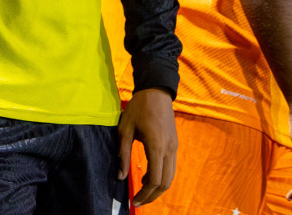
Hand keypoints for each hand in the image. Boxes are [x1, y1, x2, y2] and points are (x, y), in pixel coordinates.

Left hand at [120, 87, 176, 205]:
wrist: (157, 92)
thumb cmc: (138, 108)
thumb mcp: (125, 129)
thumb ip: (122, 153)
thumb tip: (120, 176)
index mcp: (156, 146)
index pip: (154, 179)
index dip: (144, 193)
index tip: (134, 200)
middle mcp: (170, 150)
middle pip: (165, 183)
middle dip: (152, 196)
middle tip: (138, 202)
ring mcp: (175, 148)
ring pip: (170, 177)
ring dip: (158, 189)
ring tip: (143, 194)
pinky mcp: (175, 146)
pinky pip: (171, 168)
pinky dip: (162, 178)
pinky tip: (148, 179)